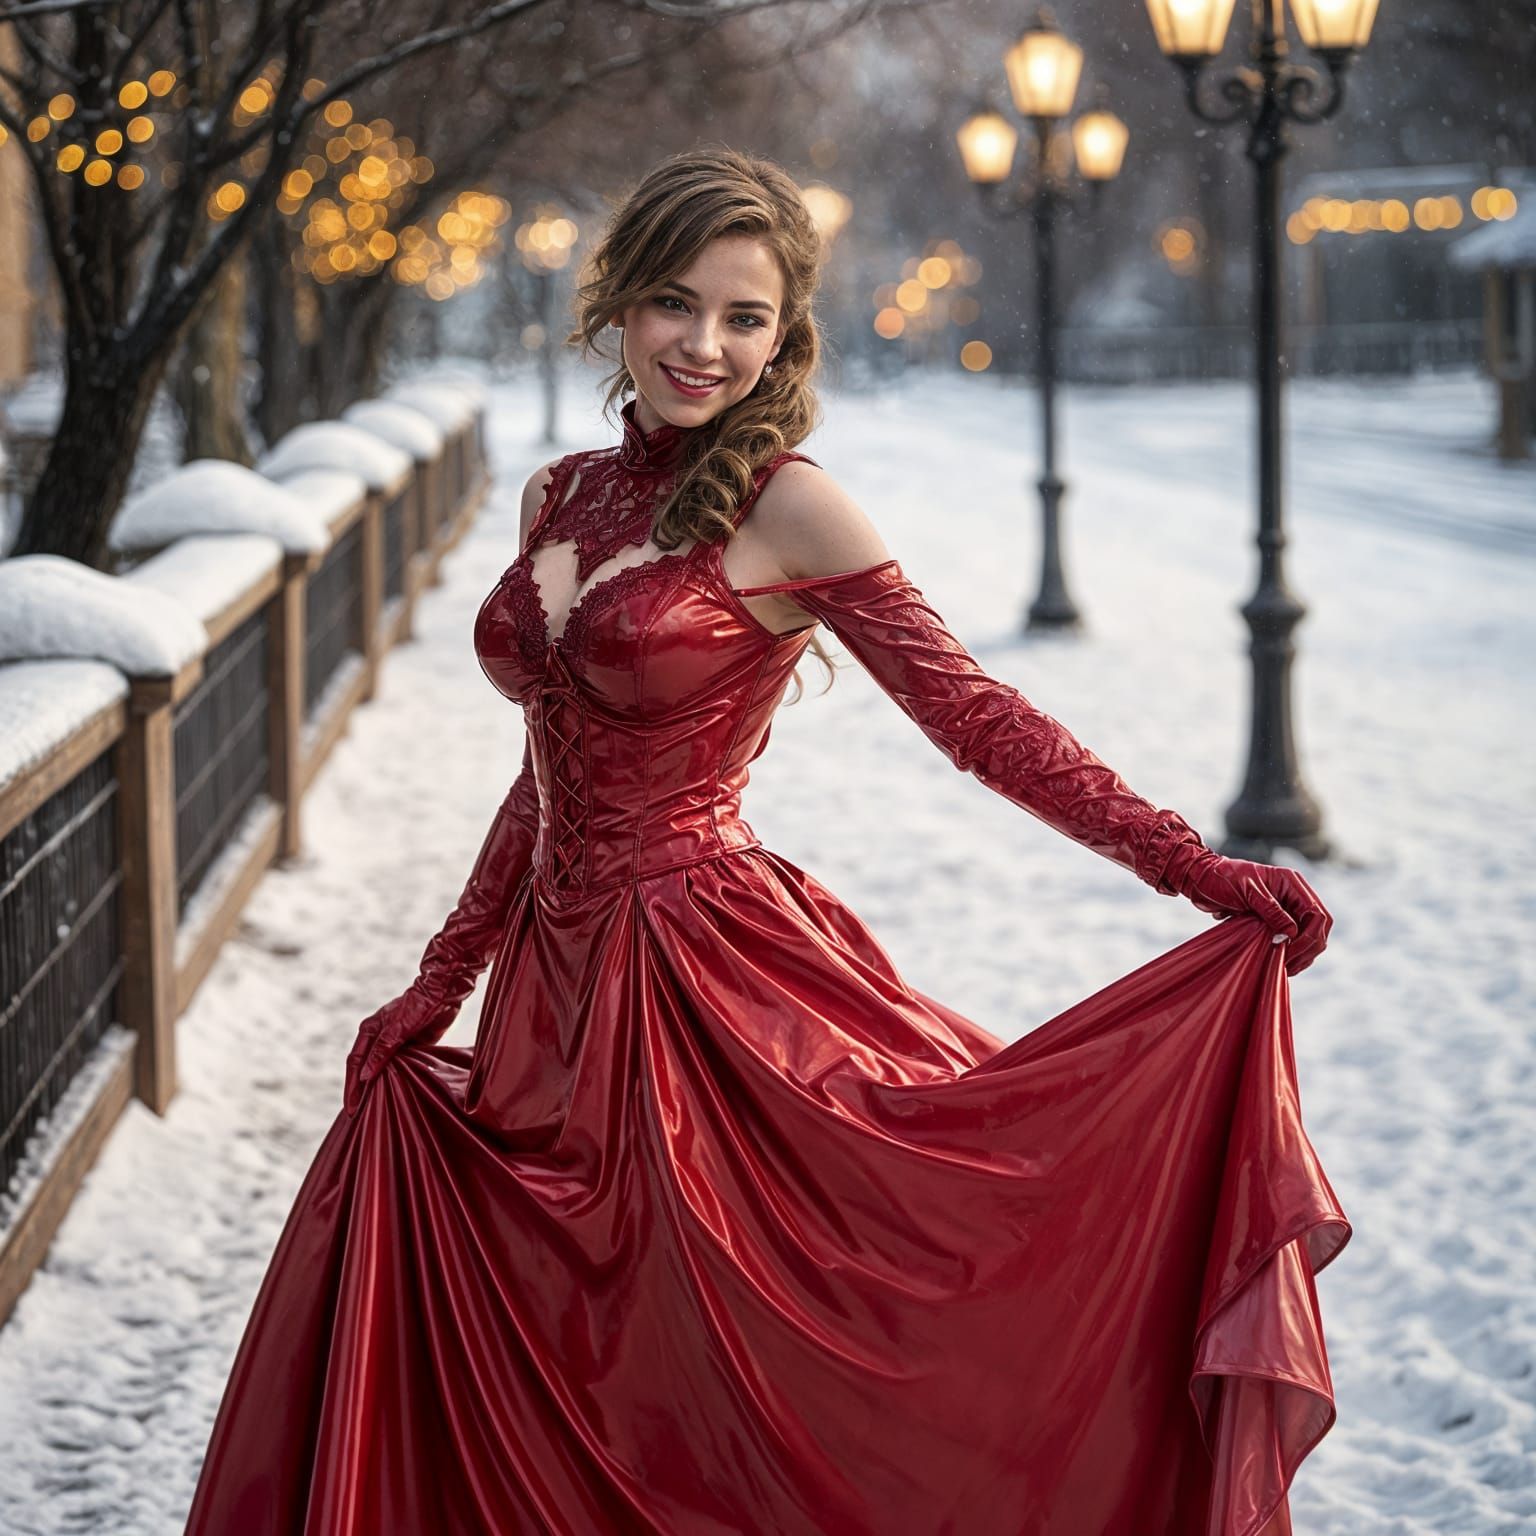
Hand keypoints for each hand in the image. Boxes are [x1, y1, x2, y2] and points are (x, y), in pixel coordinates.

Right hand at [342, 988, 446, 1115]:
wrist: (443, 991)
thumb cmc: (418, 1005)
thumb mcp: (398, 1029)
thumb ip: (382, 1051)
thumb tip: (365, 1076)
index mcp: (369, 1031)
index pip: (354, 1063)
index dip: (352, 1087)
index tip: (352, 1108)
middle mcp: (377, 1037)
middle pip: (364, 1069)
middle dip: (359, 1091)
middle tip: (357, 1115)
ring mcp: (392, 1043)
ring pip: (380, 1070)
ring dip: (375, 1088)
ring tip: (372, 1110)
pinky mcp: (409, 1047)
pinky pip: (397, 1068)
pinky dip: (393, 1081)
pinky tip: (394, 1096)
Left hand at [1173, 850, 1332, 975]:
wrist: (1201, 878)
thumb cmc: (1222, 878)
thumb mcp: (1247, 891)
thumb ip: (1271, 910)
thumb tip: (1292, 933)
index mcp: (1292, 883)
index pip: (1317, 914)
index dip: (1309, 937)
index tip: (1289, 951)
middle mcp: (1294, 895)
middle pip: (1318, 927)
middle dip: (1308, 949)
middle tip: (1289, 965)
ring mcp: (1286, 908)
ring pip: (1308, 936)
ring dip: (1301, 954)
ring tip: (1284, 968)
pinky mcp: (1275, 919)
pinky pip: (1292, 939)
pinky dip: (1290, 952)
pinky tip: (1279, 963)